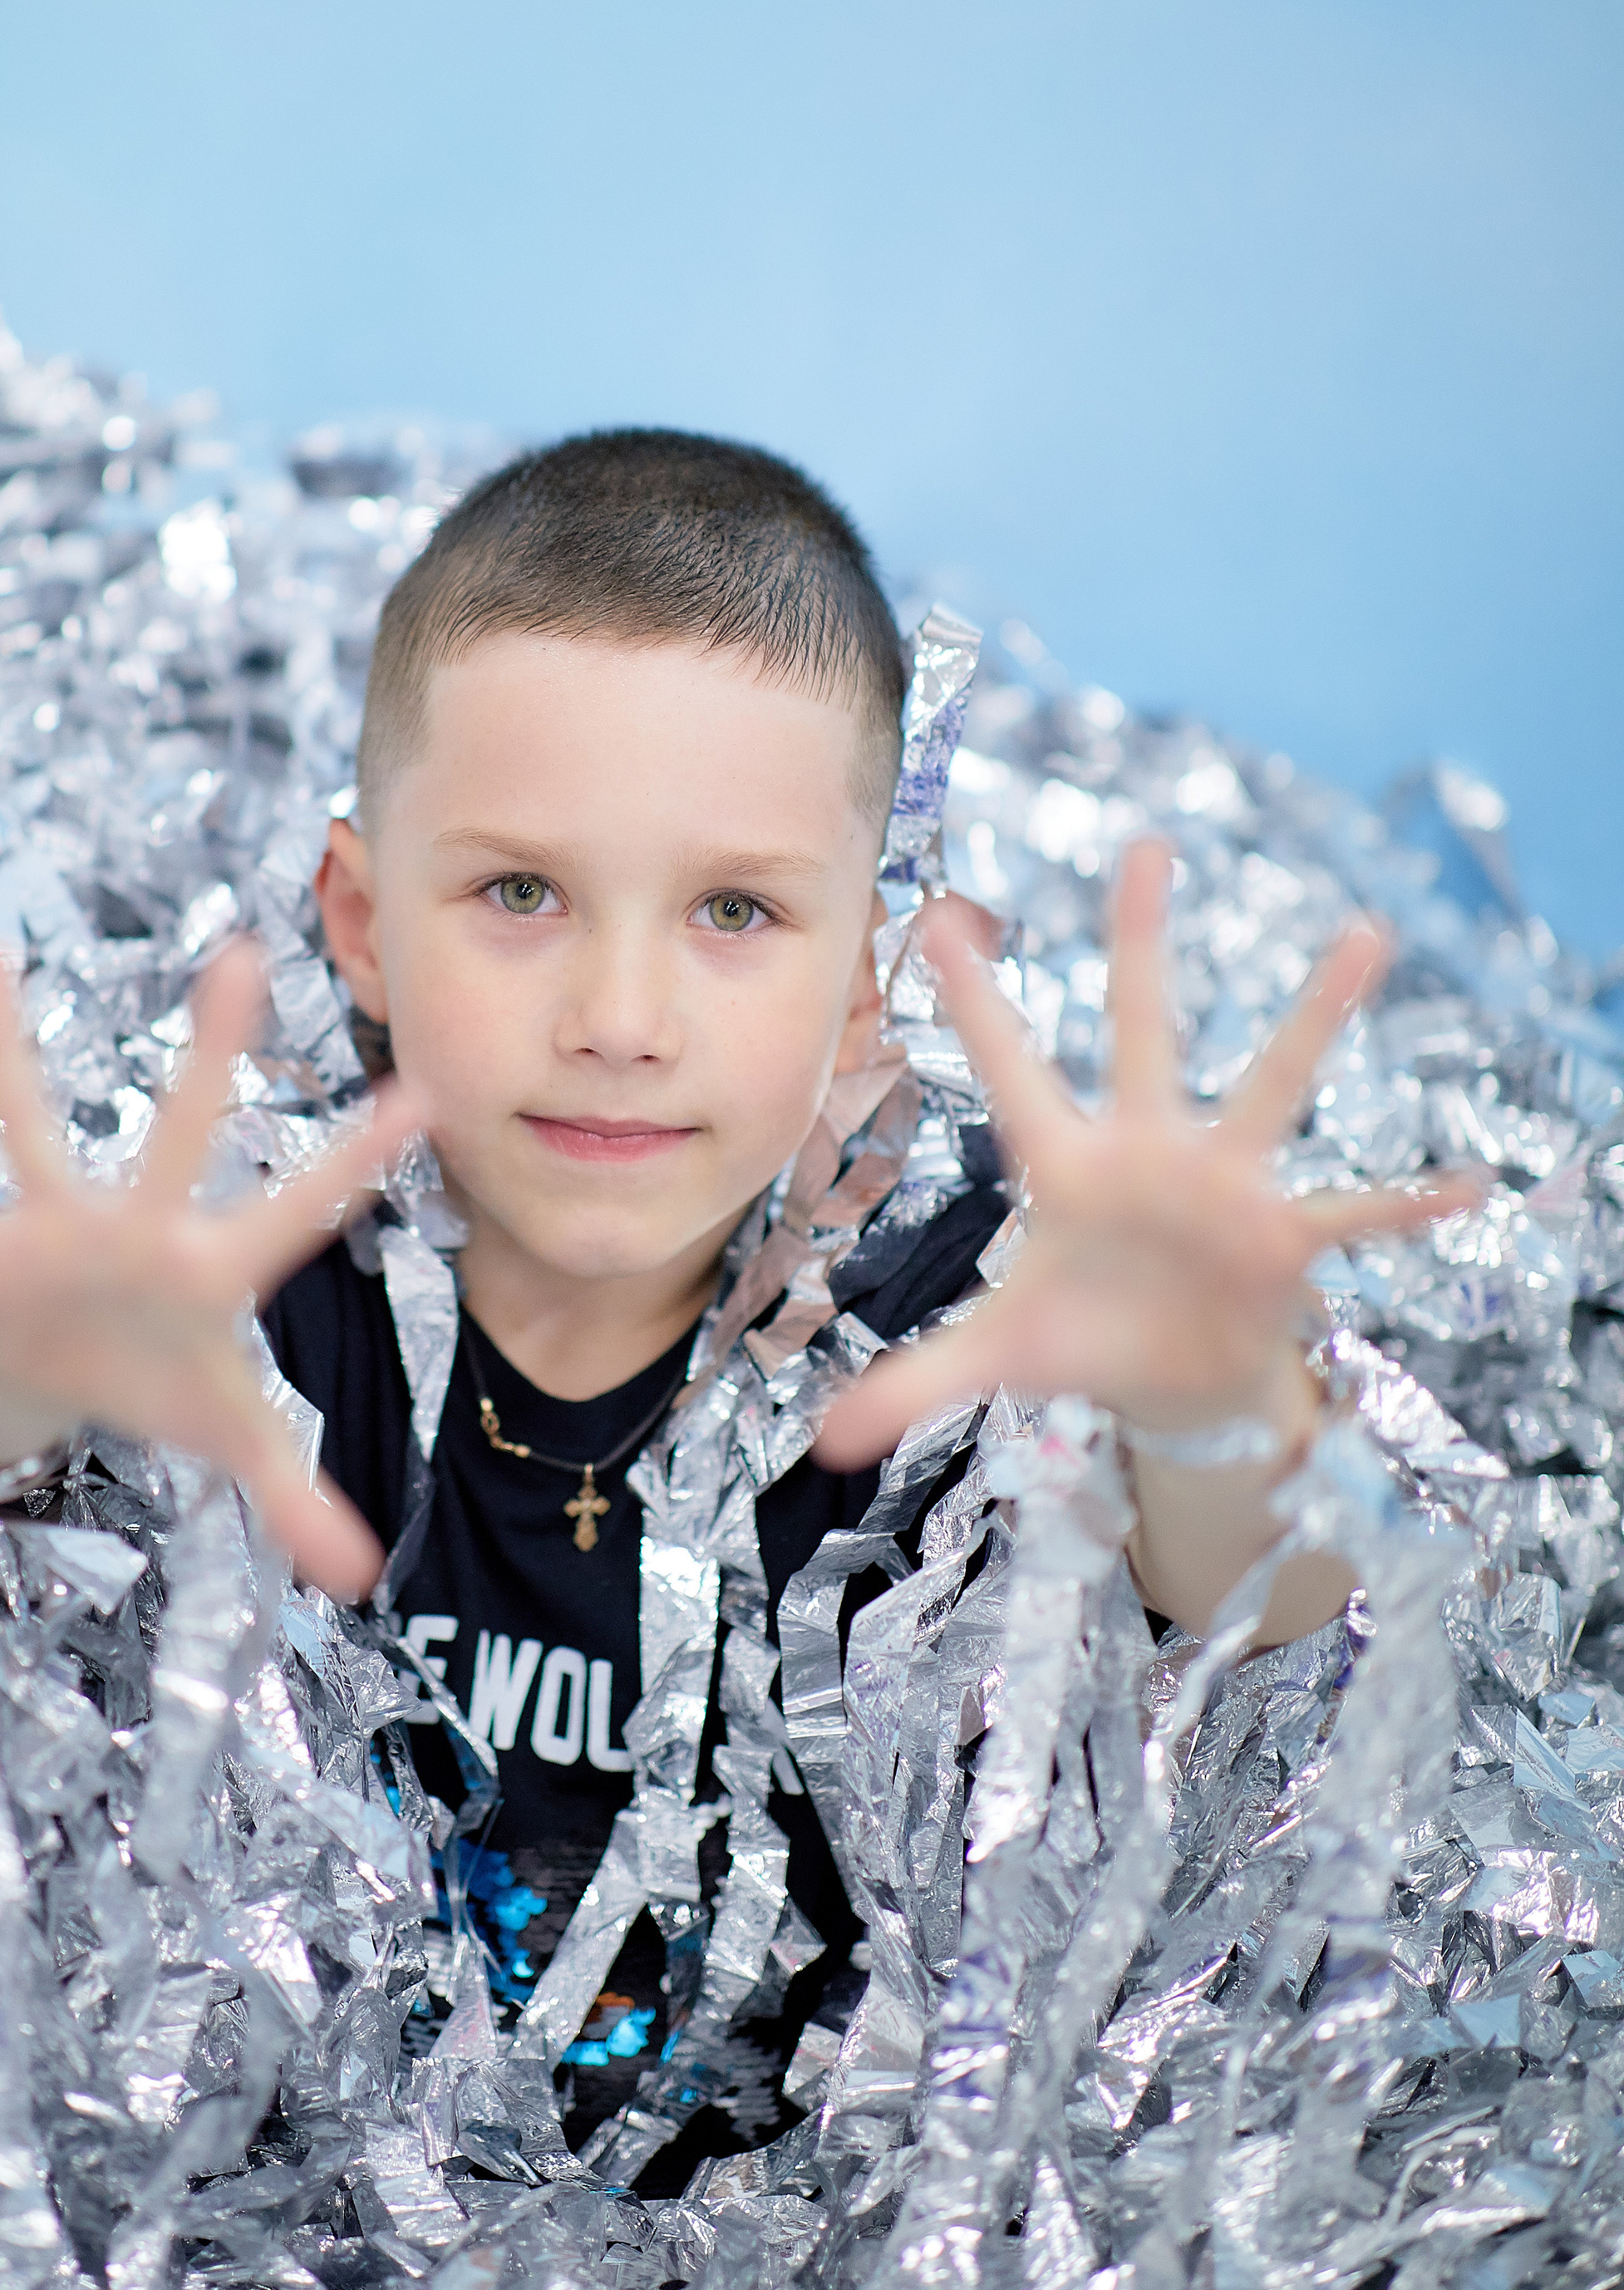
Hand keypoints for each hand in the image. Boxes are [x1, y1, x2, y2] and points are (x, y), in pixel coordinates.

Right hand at [0, 939, 413, 1601]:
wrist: (62, 1370)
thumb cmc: (160, 1381)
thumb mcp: (227, 1440)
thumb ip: (294, 1501)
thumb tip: (361, 1580)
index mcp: (213, 1267)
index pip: (303, 1210)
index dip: (356, 1164)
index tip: (421, 1098)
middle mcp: (139, 1225)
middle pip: (182, 1129)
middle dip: (213, 1052)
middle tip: (245, 951)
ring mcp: (56, 1225)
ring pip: (29, 1122)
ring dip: (6, 1044)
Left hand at [817, 838, 1483, 1470]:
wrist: (1167, 1382)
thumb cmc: (1078, 1342)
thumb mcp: (994, 1360)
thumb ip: (913, 1385)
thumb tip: (822, 1445)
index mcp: (1067, 1164)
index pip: (1008, 1067)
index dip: (971, 999)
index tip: (932, 912)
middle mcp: (1149, 1152)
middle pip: (1141, 1031)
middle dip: (1139, 945)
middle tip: (1143, 844)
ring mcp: (1224, 1186)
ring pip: (1271, 1085)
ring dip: (1314, 1018)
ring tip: (1363, 934)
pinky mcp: (1284, 1241)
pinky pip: (1354, 1214)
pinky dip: (1408, 1204)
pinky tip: (1468, 1187)